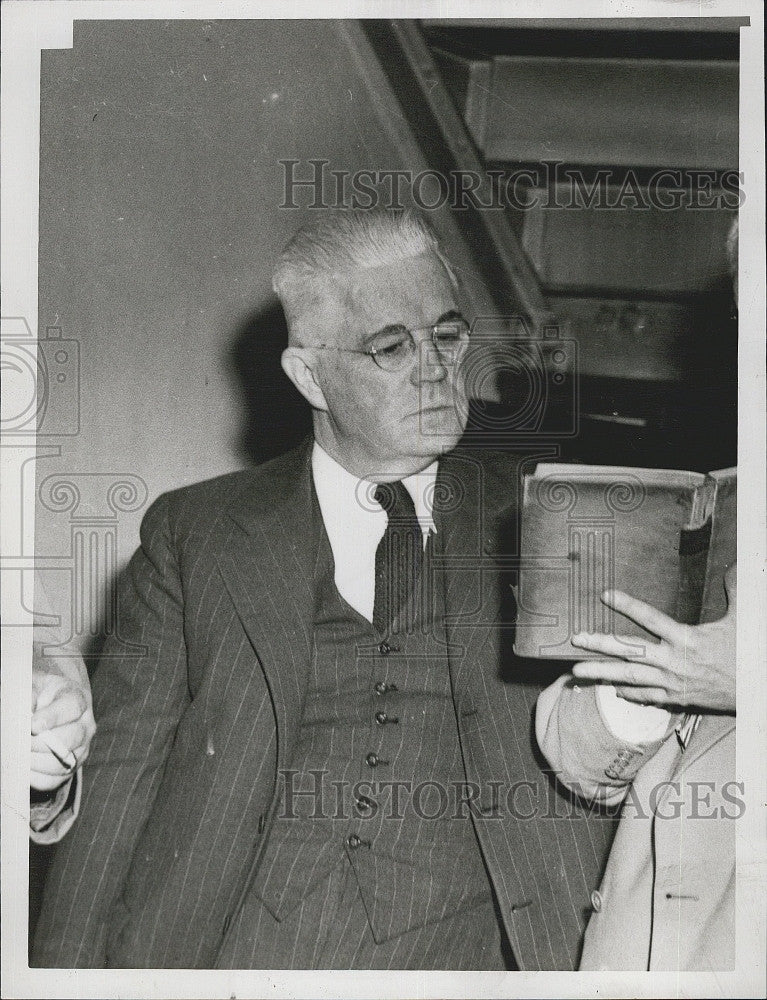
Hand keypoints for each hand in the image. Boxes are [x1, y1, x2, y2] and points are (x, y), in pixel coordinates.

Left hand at [31, 667, 95, 791]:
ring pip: (62, 763)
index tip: (32, 725)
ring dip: (35, 761)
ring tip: (18, 755)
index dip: (52, 717)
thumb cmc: (38, 696)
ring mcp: (81, 749)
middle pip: (71, 738)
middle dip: (40, 742)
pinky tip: (22, 767)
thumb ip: (29, 694)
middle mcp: (85, 725)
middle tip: (20, 742)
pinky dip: (35, 778)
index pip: (72, 708)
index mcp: (77, 699)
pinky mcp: (71, 768)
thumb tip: (25, 713)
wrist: (47, 709)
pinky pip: (54, 781)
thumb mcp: (34, 686)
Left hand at [570, 564, 735, 712]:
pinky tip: (612, 689)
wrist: (757, 691)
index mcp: (686, 638)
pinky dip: (628, 693)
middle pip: (629, 651)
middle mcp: (673, 661)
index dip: (627, 605)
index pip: (650, 618)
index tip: (606, 595)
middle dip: (600, 646)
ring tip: (576, 672)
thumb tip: (734, 566)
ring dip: (601, 674)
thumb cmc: (749, 653)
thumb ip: (735, 590)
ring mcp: (672, 682)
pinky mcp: (676, 698)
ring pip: (629, 677)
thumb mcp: (742, 619)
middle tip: (577, 640)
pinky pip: (646, 696)